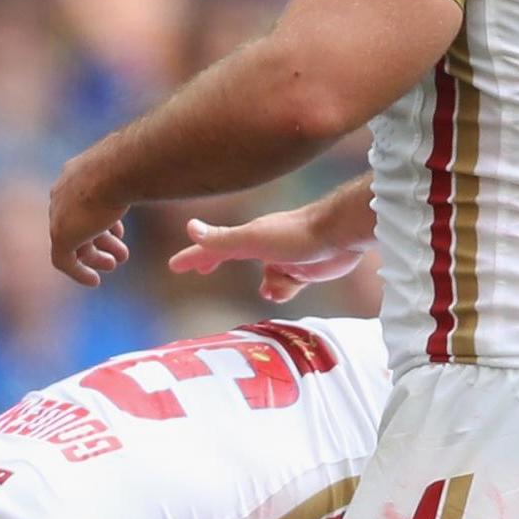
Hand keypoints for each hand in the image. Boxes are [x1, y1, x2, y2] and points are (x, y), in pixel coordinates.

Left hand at [47, 158, 129, 288]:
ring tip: (114, 265)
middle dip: (100, 240)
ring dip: (94, 256)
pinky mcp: (60, 235)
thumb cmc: (135, 164)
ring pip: (73, 242)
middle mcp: (63, 192)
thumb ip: (133, 178)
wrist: (121, 167)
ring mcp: (59, 214)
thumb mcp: (132, 169)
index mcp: (76, 174)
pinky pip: (63, 260)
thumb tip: (156, 175)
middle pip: (79, 223)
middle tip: (119, 256)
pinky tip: (94, 282)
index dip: (103, 219)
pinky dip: (78, 272)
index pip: (84, 203)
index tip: (119, 233)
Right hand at [168, 211, 367, 303]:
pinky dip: (286, 290)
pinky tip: (294, 286)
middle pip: (234, 256)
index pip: (213, 247)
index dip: (193, 256)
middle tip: (203, 269)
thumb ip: (221, 238)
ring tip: (277, 285)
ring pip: (265, 280)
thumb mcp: (253, 239)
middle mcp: (263, 246)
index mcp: (248, 238)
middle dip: (217, 261)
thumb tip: (189, 227)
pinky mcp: (303, 270)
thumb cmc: (297, 234)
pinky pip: (285, 287)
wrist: (342, 234)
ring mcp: (283, 258)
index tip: (175, 265)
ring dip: (268, 286)